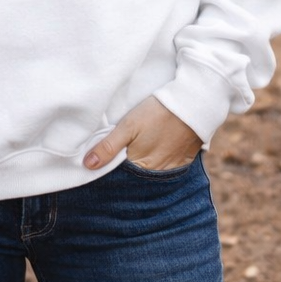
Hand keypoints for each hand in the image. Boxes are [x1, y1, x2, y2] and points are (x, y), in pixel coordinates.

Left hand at [84, 95, 202, 170]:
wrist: (192, 103)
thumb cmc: (158, 113)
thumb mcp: (128, 126)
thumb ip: (108, 146)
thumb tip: (88, 165)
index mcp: (142, 167)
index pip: (121, 178)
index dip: (112, 171)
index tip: (102, 164)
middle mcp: (158, 173)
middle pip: (137, 177)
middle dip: (127, 172)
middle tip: (120, 157)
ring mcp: (173, 167)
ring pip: (152, 173)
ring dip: (144, 167)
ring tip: (138, 153)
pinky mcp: (184, 159)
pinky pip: (168, 168)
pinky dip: (160, 162)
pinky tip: (156, 152)